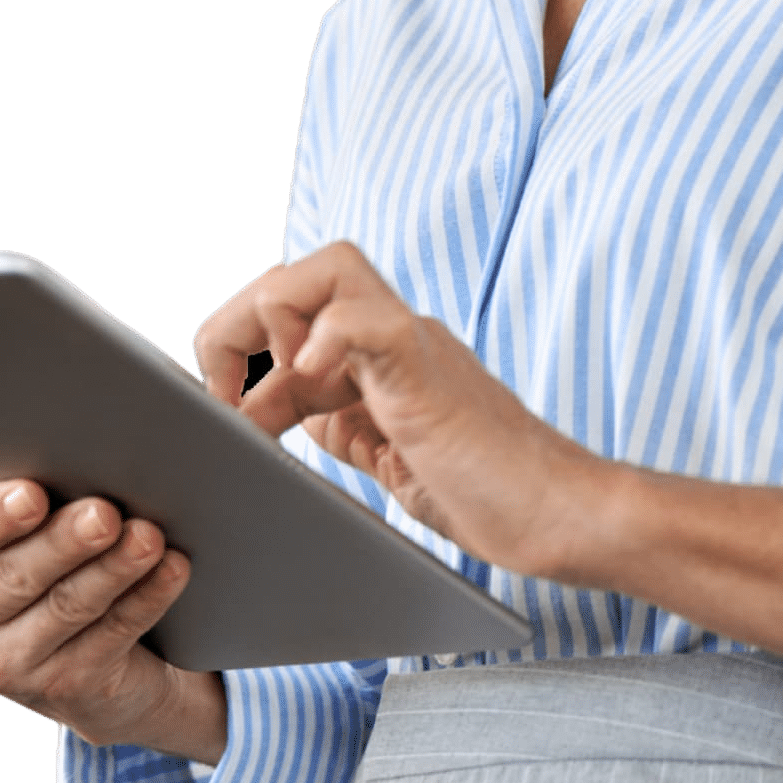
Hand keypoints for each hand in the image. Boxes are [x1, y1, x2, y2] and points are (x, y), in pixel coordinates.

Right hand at [0, 481, 226, 760]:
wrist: (79, 654)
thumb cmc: (48, 552)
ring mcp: (5, 667)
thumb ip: (31, 481)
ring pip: (67, 608)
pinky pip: (110, 637)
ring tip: (149, 536)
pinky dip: (145, 599)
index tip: (33, 494)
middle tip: (105, 512)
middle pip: (15, 576)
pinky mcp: (61, 691)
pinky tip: (172, 569)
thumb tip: (74, 428)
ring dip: (113, 568)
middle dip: (64, 541)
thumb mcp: (23, 523)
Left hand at [193, 243, 602, 578]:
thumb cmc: (489, 494)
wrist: (562, 513)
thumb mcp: (387, 457)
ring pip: (327, 269)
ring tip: (265, 394)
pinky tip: (307, 382)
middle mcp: (394, 336)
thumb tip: (271, 410)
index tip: (224, 419)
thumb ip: (339, 424)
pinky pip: (364, 317)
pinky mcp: (425, 370)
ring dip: (270, 319)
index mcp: (381, 355)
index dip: (238, 357)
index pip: (290, 314)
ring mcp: (413, 345)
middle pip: (298, 273)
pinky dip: (323, 338)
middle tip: (220, 396)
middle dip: (235, 324)